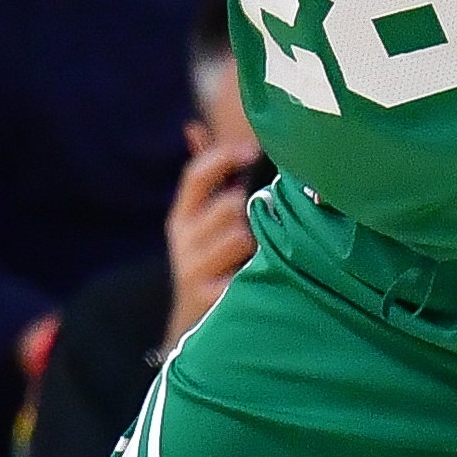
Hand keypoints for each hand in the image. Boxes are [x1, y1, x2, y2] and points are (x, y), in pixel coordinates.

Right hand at [163, 119, 260, 345]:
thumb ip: (206, 179)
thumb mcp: (199, 223)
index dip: (225, 157)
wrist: (191, 328)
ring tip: (271, 248)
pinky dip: (261, 270)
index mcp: (181, 216)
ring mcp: (194, 270)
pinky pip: (247, 272)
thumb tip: (194, 129)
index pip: (197, 175)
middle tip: (274, 213)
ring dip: (262, 241)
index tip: (253, 149)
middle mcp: (184, 241)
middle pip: (230, 206)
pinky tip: (267, 274)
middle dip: (254, 207)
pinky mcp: (210, 298)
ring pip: (242, 237)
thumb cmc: (210, 263)